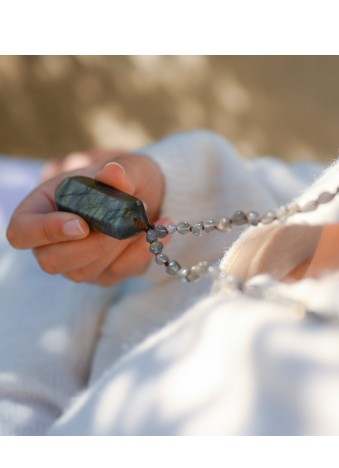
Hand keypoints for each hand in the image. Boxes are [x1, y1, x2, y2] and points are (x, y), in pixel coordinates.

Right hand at [6, 153, 170, 285]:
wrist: (151, 195)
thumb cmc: (127, 177)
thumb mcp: (126, 166)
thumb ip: (119, 172)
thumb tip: (113, 174)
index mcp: (42, 208)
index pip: (21, 232)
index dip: (45, 232)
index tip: (81, 224)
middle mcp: (53, 240)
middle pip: (51, 261)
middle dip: (91, 245)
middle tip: (121, 222)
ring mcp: (77, 261)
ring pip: (85, 272)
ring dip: (118, 247)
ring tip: (143, 218)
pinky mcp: (104, 274)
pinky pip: (117, 274)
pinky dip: (141, 253)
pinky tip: (160, 231)